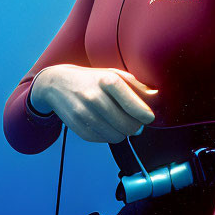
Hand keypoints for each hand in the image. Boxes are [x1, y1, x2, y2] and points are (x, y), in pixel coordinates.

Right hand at [31, 64, 157, 143]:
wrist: (57, 84)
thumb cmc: (91, 79)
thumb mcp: (113, 74)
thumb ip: (136, 86)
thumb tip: (157, 98)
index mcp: (107, 80)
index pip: (135, 105)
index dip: (146, 115)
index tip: (149, 117)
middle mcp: (95, 97)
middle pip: (128, 125)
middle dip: (136, 126)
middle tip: (134, 120)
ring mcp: (85, 114)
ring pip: (118, 136)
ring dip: (122, 132)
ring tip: (118, 120)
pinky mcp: (79, 128)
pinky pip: (104, 140)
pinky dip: (108, 135)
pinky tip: (104, 123)